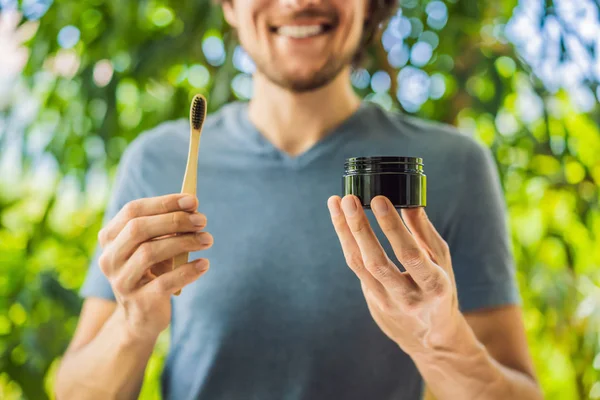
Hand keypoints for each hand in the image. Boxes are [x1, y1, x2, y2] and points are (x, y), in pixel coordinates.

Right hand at [97, 194, 213, 338]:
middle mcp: (110, 258)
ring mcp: (121, 281)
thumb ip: (168, 229)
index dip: (164, 203)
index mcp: (110, 238)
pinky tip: (204, 264)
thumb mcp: (156, 247)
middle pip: (139, 229)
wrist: (141, 317)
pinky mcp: (139, 302)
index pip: (133, 211)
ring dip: (184, 242)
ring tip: (208, 240)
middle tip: (202, 220)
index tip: (193, 200)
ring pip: (150, 253)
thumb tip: (193, 209)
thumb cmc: (152, 273)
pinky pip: (165, 281)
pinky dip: (188, 271)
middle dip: (175, 221)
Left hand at [327, 194, 463, 356]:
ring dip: (344, 232)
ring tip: (336, 203)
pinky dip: (347, 242)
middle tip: (348, 200)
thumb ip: (425, 233)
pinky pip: (355, 267)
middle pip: (376, 262)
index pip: (409, 254)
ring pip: (358, 264)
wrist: (430, 338)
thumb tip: (409, 201)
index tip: (379, 200)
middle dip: (359, 228)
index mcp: (434, 286)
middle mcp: (407, 298)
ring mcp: (385, 302)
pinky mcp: (371, 300)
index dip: (392, 228)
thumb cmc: (440, 291)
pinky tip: (341, 221)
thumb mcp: (442, 263)